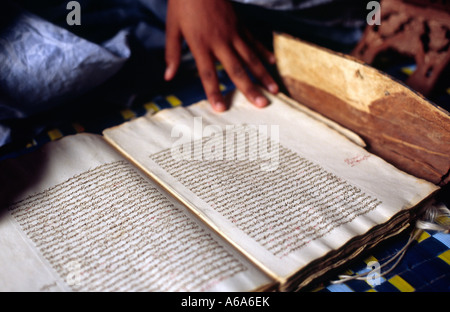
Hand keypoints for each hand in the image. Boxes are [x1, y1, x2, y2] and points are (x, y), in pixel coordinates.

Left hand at [164, 0, 278, 111]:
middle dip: (250, 88)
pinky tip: (272, 63)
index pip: (208, 73)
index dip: (214, 92)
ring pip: (250, 57)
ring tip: (273, 89)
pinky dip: (263, 52)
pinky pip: (253, 40)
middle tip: (262, 104)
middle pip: (236, 69)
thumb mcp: (172, 27)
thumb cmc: (183, 2)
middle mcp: (219, 40)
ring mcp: (232, 32)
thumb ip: (172, 53)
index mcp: (200, 43)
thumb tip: (168, 76)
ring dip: (262, 74)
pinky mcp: (239, 24)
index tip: (221, 108)